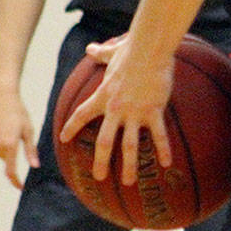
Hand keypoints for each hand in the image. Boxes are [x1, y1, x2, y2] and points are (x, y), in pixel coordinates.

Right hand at [0, 84, 37, 188]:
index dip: (15, 181)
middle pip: (6, 159)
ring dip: (4, 147)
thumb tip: (34, 166)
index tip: (20, 187)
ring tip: (7, 128)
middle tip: (17, 135)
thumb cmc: (18, 112)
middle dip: (12, 154)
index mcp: (10, 144)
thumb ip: (30, 150)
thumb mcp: (29, 130)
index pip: (11, 170)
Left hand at [58, 34, 174, 184]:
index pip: (82, 114)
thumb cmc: (130, 49)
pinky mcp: (153, 111)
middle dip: (101, 162)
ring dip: (129, 166)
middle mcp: (115, 109)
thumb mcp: (111, 53)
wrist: (147, 50)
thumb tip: (91, 48)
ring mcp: (134, 113)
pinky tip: (166, 164)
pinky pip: (158, 135)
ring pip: (129, 146)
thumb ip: (100, 54)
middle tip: (99, 178)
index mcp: (103, 96)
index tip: (63, 138)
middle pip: (104, 141)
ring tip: (129, 183)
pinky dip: (163, 150)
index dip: (72, 126)